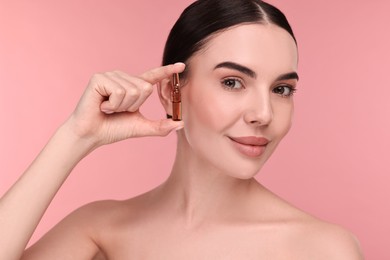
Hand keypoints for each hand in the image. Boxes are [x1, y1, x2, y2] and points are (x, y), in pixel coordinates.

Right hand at [68, 63, 184, 146]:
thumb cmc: (113, 129)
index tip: (182, 66)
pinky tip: (102, 106)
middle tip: (118, 110)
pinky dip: (113, 105)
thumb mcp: (141, 127)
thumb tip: (181, 124)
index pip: (154, 77)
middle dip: (134, 105)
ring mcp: (111, 76)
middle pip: (145, 88)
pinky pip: (119, 92)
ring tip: (109, 108)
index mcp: (134, 86)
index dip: (167, 71)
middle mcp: (123, 78)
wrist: (91, 135)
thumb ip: (160, 126)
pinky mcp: (99, 78)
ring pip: (133, 90)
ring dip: (122, 107)